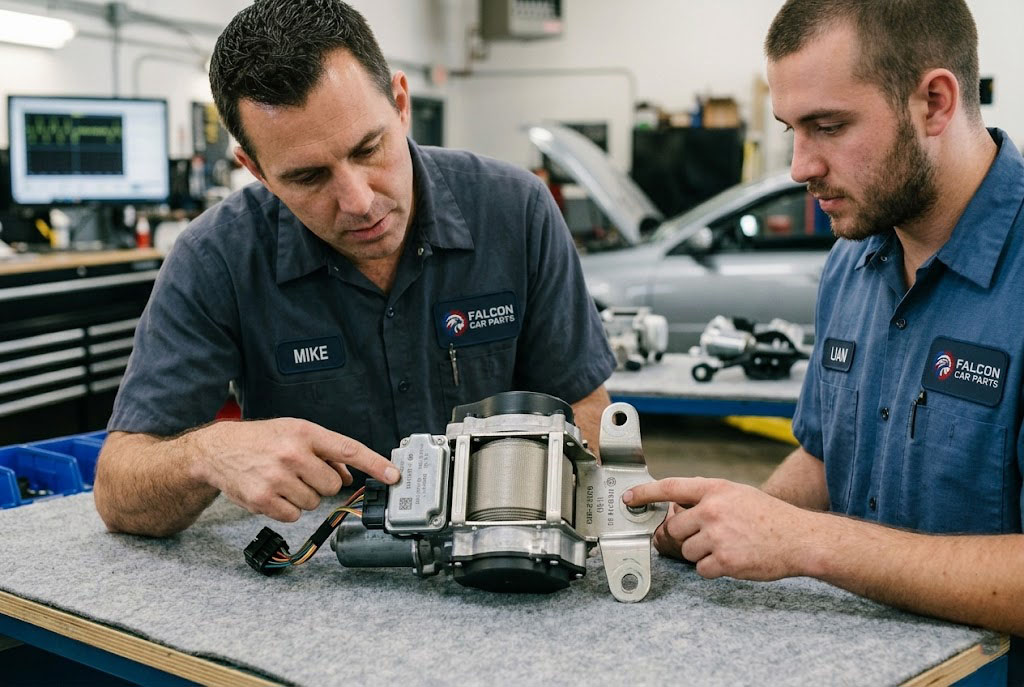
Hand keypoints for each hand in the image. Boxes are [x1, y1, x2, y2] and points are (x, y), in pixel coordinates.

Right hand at [189, 418, 399, 521]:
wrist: (218, 451)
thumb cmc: (262, 440)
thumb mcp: (295, 434)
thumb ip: (326, 453)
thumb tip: (350, 476)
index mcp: (305, 433)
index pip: (349, 449)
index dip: (375, 464)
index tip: (393, 475)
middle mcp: (293, 454)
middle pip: (332, 485)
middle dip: (321, 483)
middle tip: (301, 473)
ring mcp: (277, 478)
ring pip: (314, 502)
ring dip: (303, 496)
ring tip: (282, 480)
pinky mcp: (264, 500)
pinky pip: (295, 515)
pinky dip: (287, 508)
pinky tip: (273, 493)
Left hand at [623, 477, 815, 580]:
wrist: (799, 539)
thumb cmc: (769, 517)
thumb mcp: (737, 494)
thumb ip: (708, 497)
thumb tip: (677, 505)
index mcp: (715, 490)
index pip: (671, 487)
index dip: (645, 492)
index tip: (629, 498)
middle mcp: (713, 510)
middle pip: (675, 528)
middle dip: (686, 536)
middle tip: (709, 536)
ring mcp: (717, 536)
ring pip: (687, 551)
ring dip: (701, 554)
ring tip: (727, 547)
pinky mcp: (724, 561)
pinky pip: (701, 569)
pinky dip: (712, 569)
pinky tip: (731, 560)